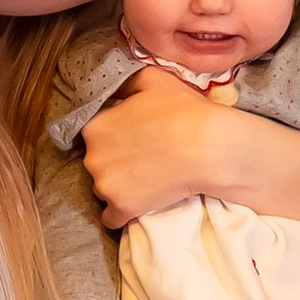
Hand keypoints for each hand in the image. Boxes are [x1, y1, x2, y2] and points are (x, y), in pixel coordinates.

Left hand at [80, 76, 227, 227]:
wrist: (207, 148)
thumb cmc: (183, 111)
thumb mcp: (152, 81)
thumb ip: (126, 83)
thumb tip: (118, 88)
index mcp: (95, 127)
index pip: (95, 136)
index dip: (114, 138)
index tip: (133, 140)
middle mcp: (92, 157)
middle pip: (97, 164)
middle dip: (115, 162)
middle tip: (143, 159)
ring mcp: (105, 185)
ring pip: (104, 190)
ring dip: (118, 187)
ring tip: (146, 181)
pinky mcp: (121, 208)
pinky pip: (111, 218)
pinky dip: (120, 214)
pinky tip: (136, 205)